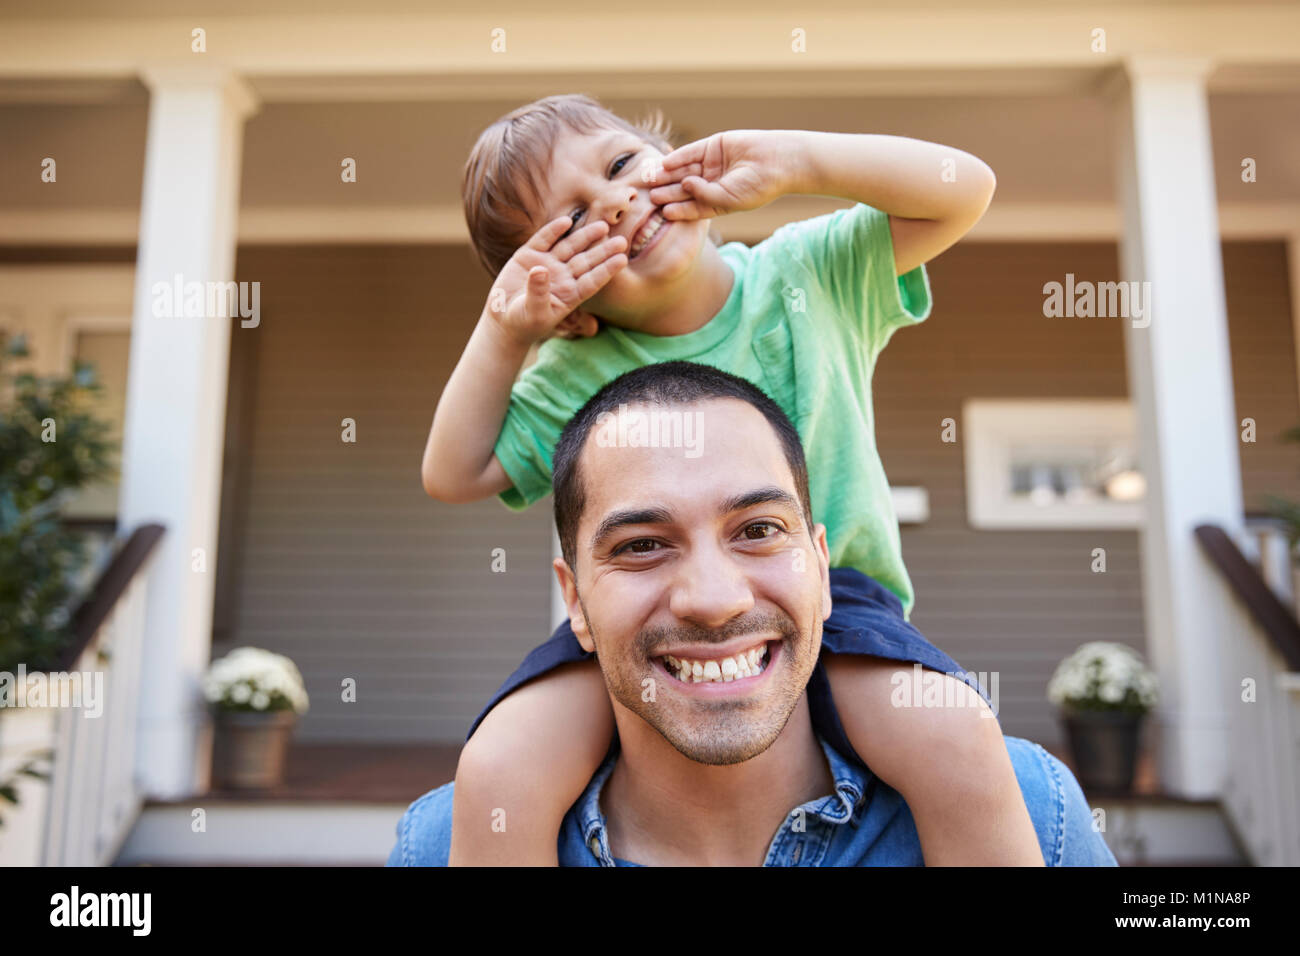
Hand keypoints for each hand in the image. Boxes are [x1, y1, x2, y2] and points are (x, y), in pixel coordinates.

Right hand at [487, 216, 626, 347]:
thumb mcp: (532, 312)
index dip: (607, 270)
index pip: (592, 281)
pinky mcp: (530, 255)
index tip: (622, 260)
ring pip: (570, 247)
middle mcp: (562, 277)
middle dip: (603, 250)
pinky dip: (554, 230)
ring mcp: (547, 264)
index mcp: (570, 295)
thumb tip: (541, 269)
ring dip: (585, 236)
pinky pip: (544, 239)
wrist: (502, 318)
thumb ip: (538, 293)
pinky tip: (567, 221)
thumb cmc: (523, 322)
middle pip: (586, 261)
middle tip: (623, 241)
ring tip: (603, 226)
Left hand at [645, 129, 798, 220]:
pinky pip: (691, 152)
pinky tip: (664, 164)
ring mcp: (712, 164)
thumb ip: (704, 195)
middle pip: (684, 189)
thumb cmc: (757, 187)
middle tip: (650, 196)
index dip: (678, 210)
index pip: (692, 208)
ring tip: (652, 180)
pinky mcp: (713, 146)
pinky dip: (678, 157)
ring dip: (668, 175)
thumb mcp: (728, 199)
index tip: (663, 213)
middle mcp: (712, 183)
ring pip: (684, 170)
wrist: (777, 162)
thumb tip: (683, 184)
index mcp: (717, 202)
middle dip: (668, 192)